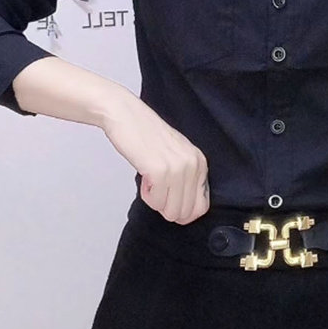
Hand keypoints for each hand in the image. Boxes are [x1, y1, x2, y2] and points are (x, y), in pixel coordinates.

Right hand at [99, 89, 210, 223]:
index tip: (168, 202)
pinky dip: (147, 196)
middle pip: (186, 212)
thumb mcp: (177, 155)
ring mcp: (178, 169)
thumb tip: (184, 213)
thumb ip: (185, 178)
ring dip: (156, 202)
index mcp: (200, 162)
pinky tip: (144, 177)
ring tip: (150, 180)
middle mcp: (194, 165)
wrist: (126, 115)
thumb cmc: (146, 135)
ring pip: (171, 211)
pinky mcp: (160, 171)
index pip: (201, 206)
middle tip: (156, 189)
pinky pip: (156, 203)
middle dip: (167, 208)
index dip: (183, 212)